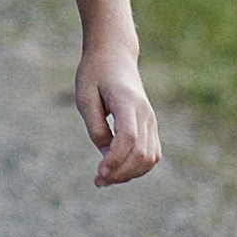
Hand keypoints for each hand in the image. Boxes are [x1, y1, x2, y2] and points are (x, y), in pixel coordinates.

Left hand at [77, 46, 161, 187]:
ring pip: (150, 157)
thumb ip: (95, 126)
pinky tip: (117, 169)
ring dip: (129, 173)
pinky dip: (137, 167)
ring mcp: (151, 119)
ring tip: (105, 178)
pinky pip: (152, 153)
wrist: (115, 55)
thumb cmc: (95, 73)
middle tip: (98, 181)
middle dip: (121, 173)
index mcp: (127, 101)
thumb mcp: (84, 97)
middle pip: (142, 153)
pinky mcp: (151, 125)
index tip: (98, 172)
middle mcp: (144, 112)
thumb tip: (106, 154)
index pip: (129, 138)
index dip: (115, 160)